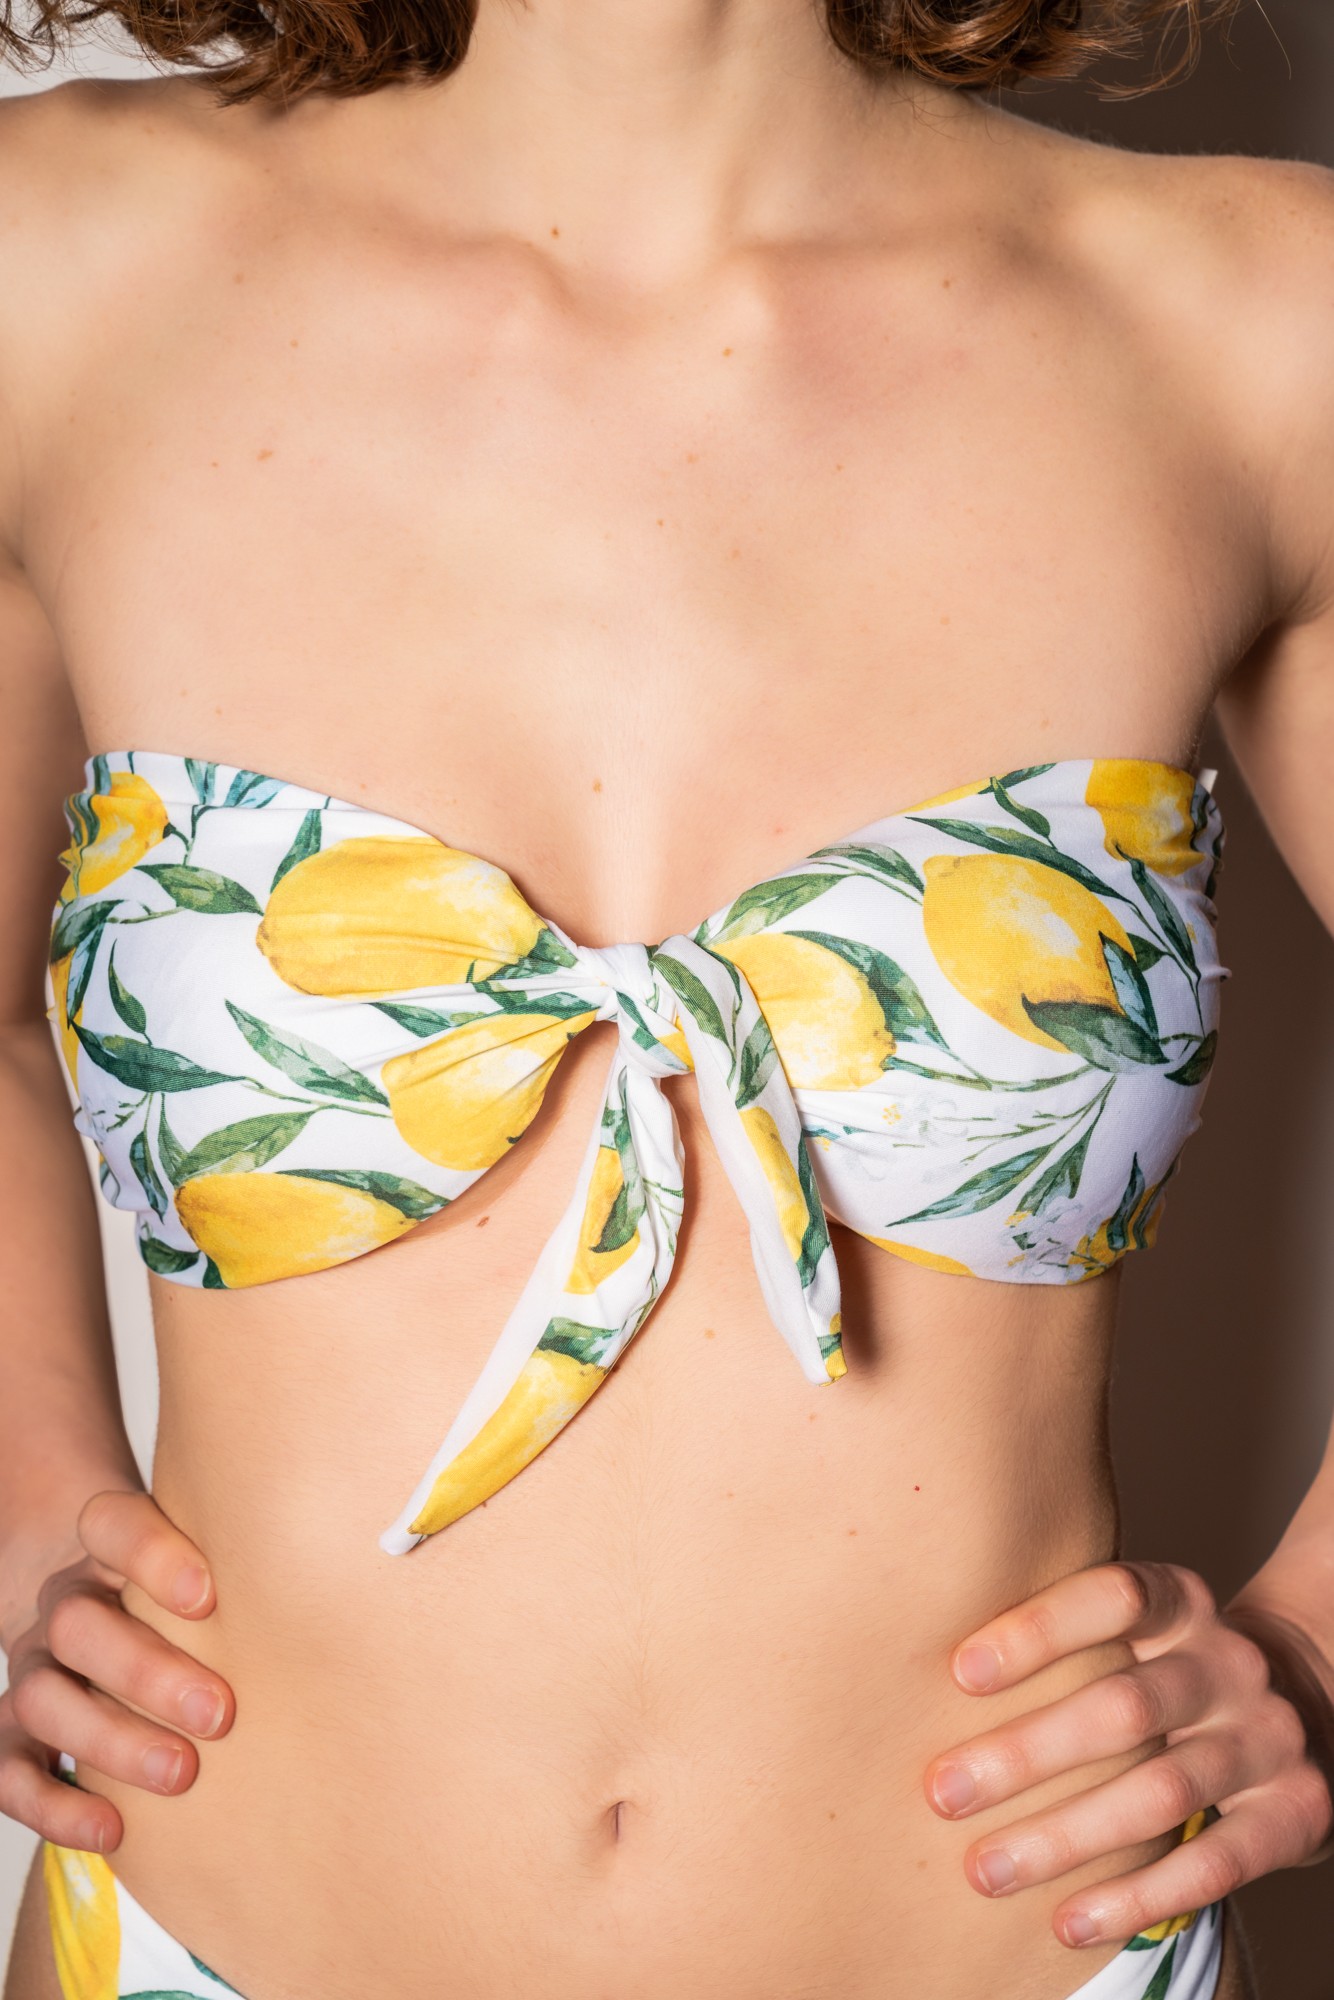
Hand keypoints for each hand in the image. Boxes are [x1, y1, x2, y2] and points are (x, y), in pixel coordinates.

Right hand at [0, 1489, 234, 1852]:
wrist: (100, 1610)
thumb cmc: (183, 1598)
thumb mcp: (207, 1564)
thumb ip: (248, 1569)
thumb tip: (349, 1590)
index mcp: (106, 1551)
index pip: (110, 1526)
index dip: (152, 1558)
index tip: (210, 1597)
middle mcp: (63, 1604)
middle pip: (78, 1625)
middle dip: (148, 1672)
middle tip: (220, 1713)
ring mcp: (34, 1667)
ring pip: (44, 1698)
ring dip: (111, 1741)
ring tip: (182, 1774)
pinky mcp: (15, 1732)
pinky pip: (8, 1770)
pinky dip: (55, 1805)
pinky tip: (112, 1830)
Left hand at [923, 1560, 1333, 1947]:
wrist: (1313, 1704)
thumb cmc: (1175, 1669)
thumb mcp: (1141, 1630)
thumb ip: (1067, 1635)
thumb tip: (921, 1663)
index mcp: (1184, 1604)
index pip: (1114, 1597)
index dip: (1038, 1631)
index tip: (959, 1672)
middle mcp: (1231, 1664)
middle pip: (1125, 1705)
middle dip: (1026, 1752)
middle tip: (942, 1791)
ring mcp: (1268, 1740)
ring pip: (1161, 1792)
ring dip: (1064, 1836)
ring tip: (984, 1869)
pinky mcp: (1295, 1815)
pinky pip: (1214, 1865)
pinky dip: (1136, 1897)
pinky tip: (1067, 1920)